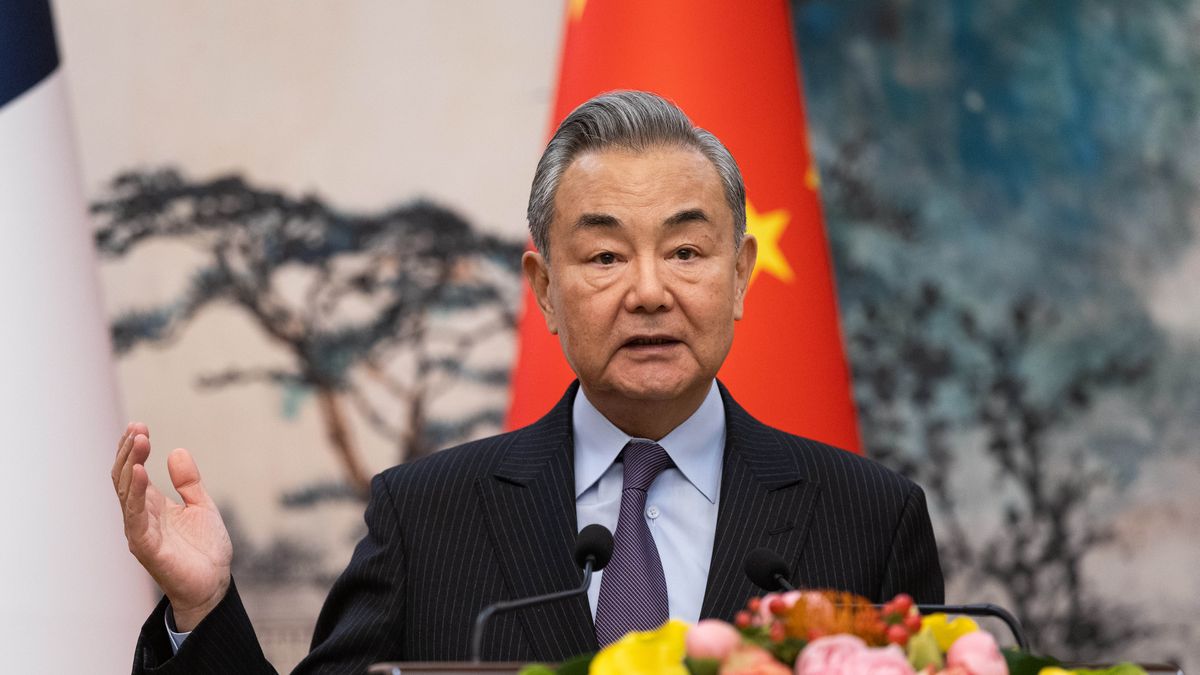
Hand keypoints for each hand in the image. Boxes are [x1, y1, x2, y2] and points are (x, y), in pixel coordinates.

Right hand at [112, 423, 232, 630]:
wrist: (214, 584)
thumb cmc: (205, 549)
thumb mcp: (201, 506)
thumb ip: (188, 482)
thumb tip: (176, 451)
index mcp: (152, 505)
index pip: (133, 472)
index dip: (133, 449)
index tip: (139, 426)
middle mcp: (141, 516)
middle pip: (124, 478)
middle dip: (128, 451)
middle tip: (137, 428)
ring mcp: (141, 530)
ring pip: (125, 493)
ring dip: (129, 465)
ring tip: (138, 441)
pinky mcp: (146, 546)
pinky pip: (135, 517)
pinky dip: (135, 493)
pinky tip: (139, 472)